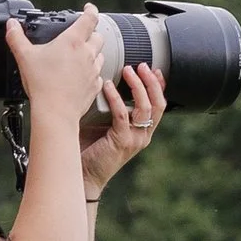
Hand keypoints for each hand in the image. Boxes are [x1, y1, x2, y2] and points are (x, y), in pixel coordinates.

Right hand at [6, 3, 110, 136]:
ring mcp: (93, 70)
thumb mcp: (24, 57)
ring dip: (93, 52)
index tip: (89, 8)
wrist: (55, 112)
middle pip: (98, 36)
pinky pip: (98, 75)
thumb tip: (11, 25)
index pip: (90, 18)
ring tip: (80, 56)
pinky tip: (81, 75)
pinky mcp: (95, 86)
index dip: (90, 10)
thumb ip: (16, 38)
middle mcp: (87, 53)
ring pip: (100, 55)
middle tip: (82, 35)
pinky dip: (92, 72)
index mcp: (73, 41)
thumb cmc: (42, 84)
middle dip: (91, 33)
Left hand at [80, 60, 164, 200]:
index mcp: (142, 131)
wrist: (82, 174)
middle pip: (158, 104)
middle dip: (151, 82)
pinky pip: (122, 115)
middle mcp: (142, 135)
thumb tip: (104, 79)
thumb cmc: (89, 148)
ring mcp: (134, 139)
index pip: (159, 105)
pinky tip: (106, 86)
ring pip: (145, 107)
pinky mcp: (121, 142)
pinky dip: (116, 98)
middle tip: (141, 66)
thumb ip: (111, 107)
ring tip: (127, 70)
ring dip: (138, 86)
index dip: (159, 86)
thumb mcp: (105, 123)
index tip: (154, 69)